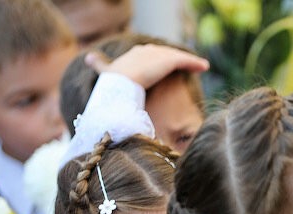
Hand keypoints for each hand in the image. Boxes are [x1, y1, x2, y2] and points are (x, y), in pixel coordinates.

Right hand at [85, 44, 208, 89]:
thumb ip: (98, 64)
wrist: (118, 84)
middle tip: (190, 64)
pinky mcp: (167, 61)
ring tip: (201, 66)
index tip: (168, 64)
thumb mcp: (105, 71)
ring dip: (190, 61)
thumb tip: (86, 57)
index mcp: (135, 54)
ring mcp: (157, 55)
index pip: (151, 54)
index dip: (161, 59)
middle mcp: (147, 51)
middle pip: (166, 54)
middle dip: (177, 58)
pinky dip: (195, 63)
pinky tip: (205, 67)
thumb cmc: (111, 82)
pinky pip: (184, 61)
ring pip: (177, 58)